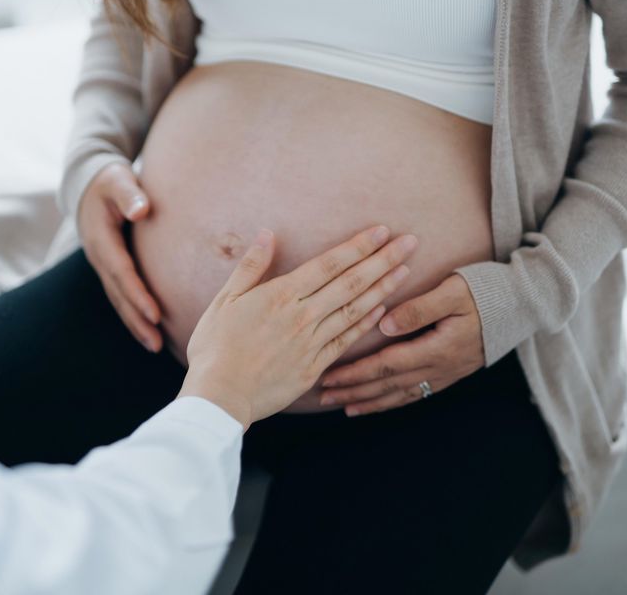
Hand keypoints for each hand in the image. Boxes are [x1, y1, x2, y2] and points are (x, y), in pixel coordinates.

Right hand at [76, 160, 163, 351]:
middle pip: (118, 295)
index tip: (155, 314)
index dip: (137, 294)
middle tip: (157, 343)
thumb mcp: (118, 180)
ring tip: (155, 346)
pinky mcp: (110, 267)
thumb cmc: (110, 181)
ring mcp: (103, 265)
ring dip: (135, 324)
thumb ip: (129, 193)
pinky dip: (133, 313)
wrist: (89, 184)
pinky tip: (148, 330)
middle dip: (137, 320)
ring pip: (118, 300)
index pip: (121, 272)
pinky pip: (121, 295)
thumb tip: (141, 210)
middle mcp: (99, 257)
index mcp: (101, 239)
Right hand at [179, 225, 418, 430]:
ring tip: (406, 270)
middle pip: (351, 282)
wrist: (219, 395)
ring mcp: (311, 342)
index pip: (329, 264)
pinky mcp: (315, 366)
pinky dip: (366, 322)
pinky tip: (383, 308)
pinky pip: (346, 340)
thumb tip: (268, 234)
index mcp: (281, 295)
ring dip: (383, 287)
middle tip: (411, 242)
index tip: (381, 231)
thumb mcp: (225, 300)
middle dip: (383, 260)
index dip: (358, 246)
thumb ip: (250, 266)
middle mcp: (302, 316)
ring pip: (355, 309)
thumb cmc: (215, 347)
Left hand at [318, 272, 483, 416]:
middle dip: (353, 392)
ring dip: (369, 402)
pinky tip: (378, 403)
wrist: (522, 305)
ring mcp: (446, 374)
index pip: (387, 366)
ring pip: (401, 395)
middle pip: (388, 386)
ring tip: (343, 406)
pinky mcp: (450, 372)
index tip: (329, 376)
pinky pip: (416, 393)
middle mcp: (440, 368)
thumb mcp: (453, 292)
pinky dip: (392, 401)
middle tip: (323, 396)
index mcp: (437, 348)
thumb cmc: (485, 291)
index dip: (355, 373)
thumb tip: (383, 324)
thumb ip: (419, 309)